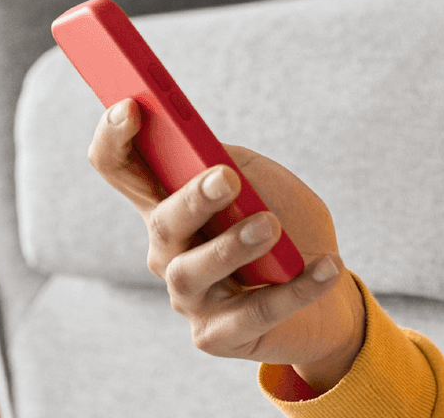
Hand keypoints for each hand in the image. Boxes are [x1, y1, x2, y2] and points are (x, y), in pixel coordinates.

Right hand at [88, 98, 364, 391]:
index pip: (120, 168)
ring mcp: (189, 297)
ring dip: (233, 246)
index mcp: (171, 203)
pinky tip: (327, 266)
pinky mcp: (217, 336)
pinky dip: (296, 289)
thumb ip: (239, 166)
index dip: (114, 138)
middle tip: (227, 179)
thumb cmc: (289, 227)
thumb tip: (216, 160)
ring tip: (272, 226)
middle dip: (192, 200)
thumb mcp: (268, 184)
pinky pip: (254, 312)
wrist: (329, 287)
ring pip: (193, 272)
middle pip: (162, 223)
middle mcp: (169, 251)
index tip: (131, 107)